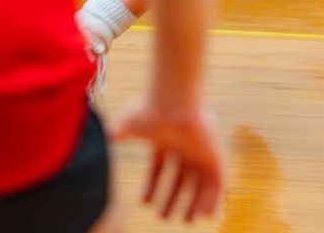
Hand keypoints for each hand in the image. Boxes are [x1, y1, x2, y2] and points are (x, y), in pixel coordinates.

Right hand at [113, 103, 223, 221]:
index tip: (144, 203)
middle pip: (181, 177)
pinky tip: (204, 215)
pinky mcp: (214, 154)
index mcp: (165, 139)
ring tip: (187, 222)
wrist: (173, 102)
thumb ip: (119, 131)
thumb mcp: (129, 123)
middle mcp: (184, 145)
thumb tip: (107, 135)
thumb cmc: (151, 110)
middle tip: (165, 218)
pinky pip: (217, 181)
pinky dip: (213, 198)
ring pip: (199, 181)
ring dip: (194, 202)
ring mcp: (200, 150)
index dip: (152, 185)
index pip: (159, 166)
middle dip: (173, 197)